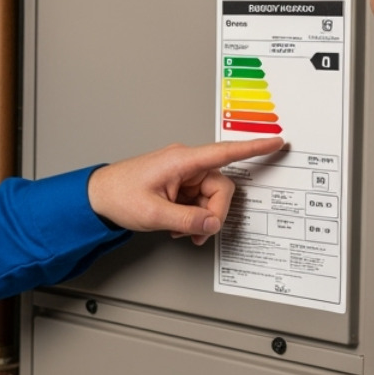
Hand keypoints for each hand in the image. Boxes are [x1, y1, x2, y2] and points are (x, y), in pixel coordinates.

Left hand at [87, 138, 284, 244]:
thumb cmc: (118, 195)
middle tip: (196, 232)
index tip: (276, 142)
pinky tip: (178, 226)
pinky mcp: (180, 185)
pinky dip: (193, 217)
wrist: (97, 197)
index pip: (225, 152)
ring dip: (200, 219)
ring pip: (211, 198)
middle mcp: (185, 163)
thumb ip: (186, 221)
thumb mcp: (153, 214)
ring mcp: (183, 174)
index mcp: (181, 160)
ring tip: (180, 231)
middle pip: (220, 188)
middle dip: (213, 214)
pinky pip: (199, 202)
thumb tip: (211, 225)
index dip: (254, 148)